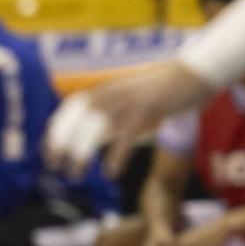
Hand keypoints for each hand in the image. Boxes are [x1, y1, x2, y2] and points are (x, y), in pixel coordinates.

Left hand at [46, 61, 215, 176]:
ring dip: (81, 151)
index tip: (48, 151)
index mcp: (106, 90)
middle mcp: (113, 92)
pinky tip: (111, 171)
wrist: (196, 72)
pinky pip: (126, 134)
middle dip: (61, 142)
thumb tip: (89, 134)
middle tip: (54, 166)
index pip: (70, 109)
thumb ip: (111, 112)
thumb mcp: (130, 98)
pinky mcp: (149, 108)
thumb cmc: (162, 91)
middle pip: (77, 118)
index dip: (56, 129)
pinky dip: (116, 154)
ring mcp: (130, 99)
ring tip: (75, 173)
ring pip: (96, 126)